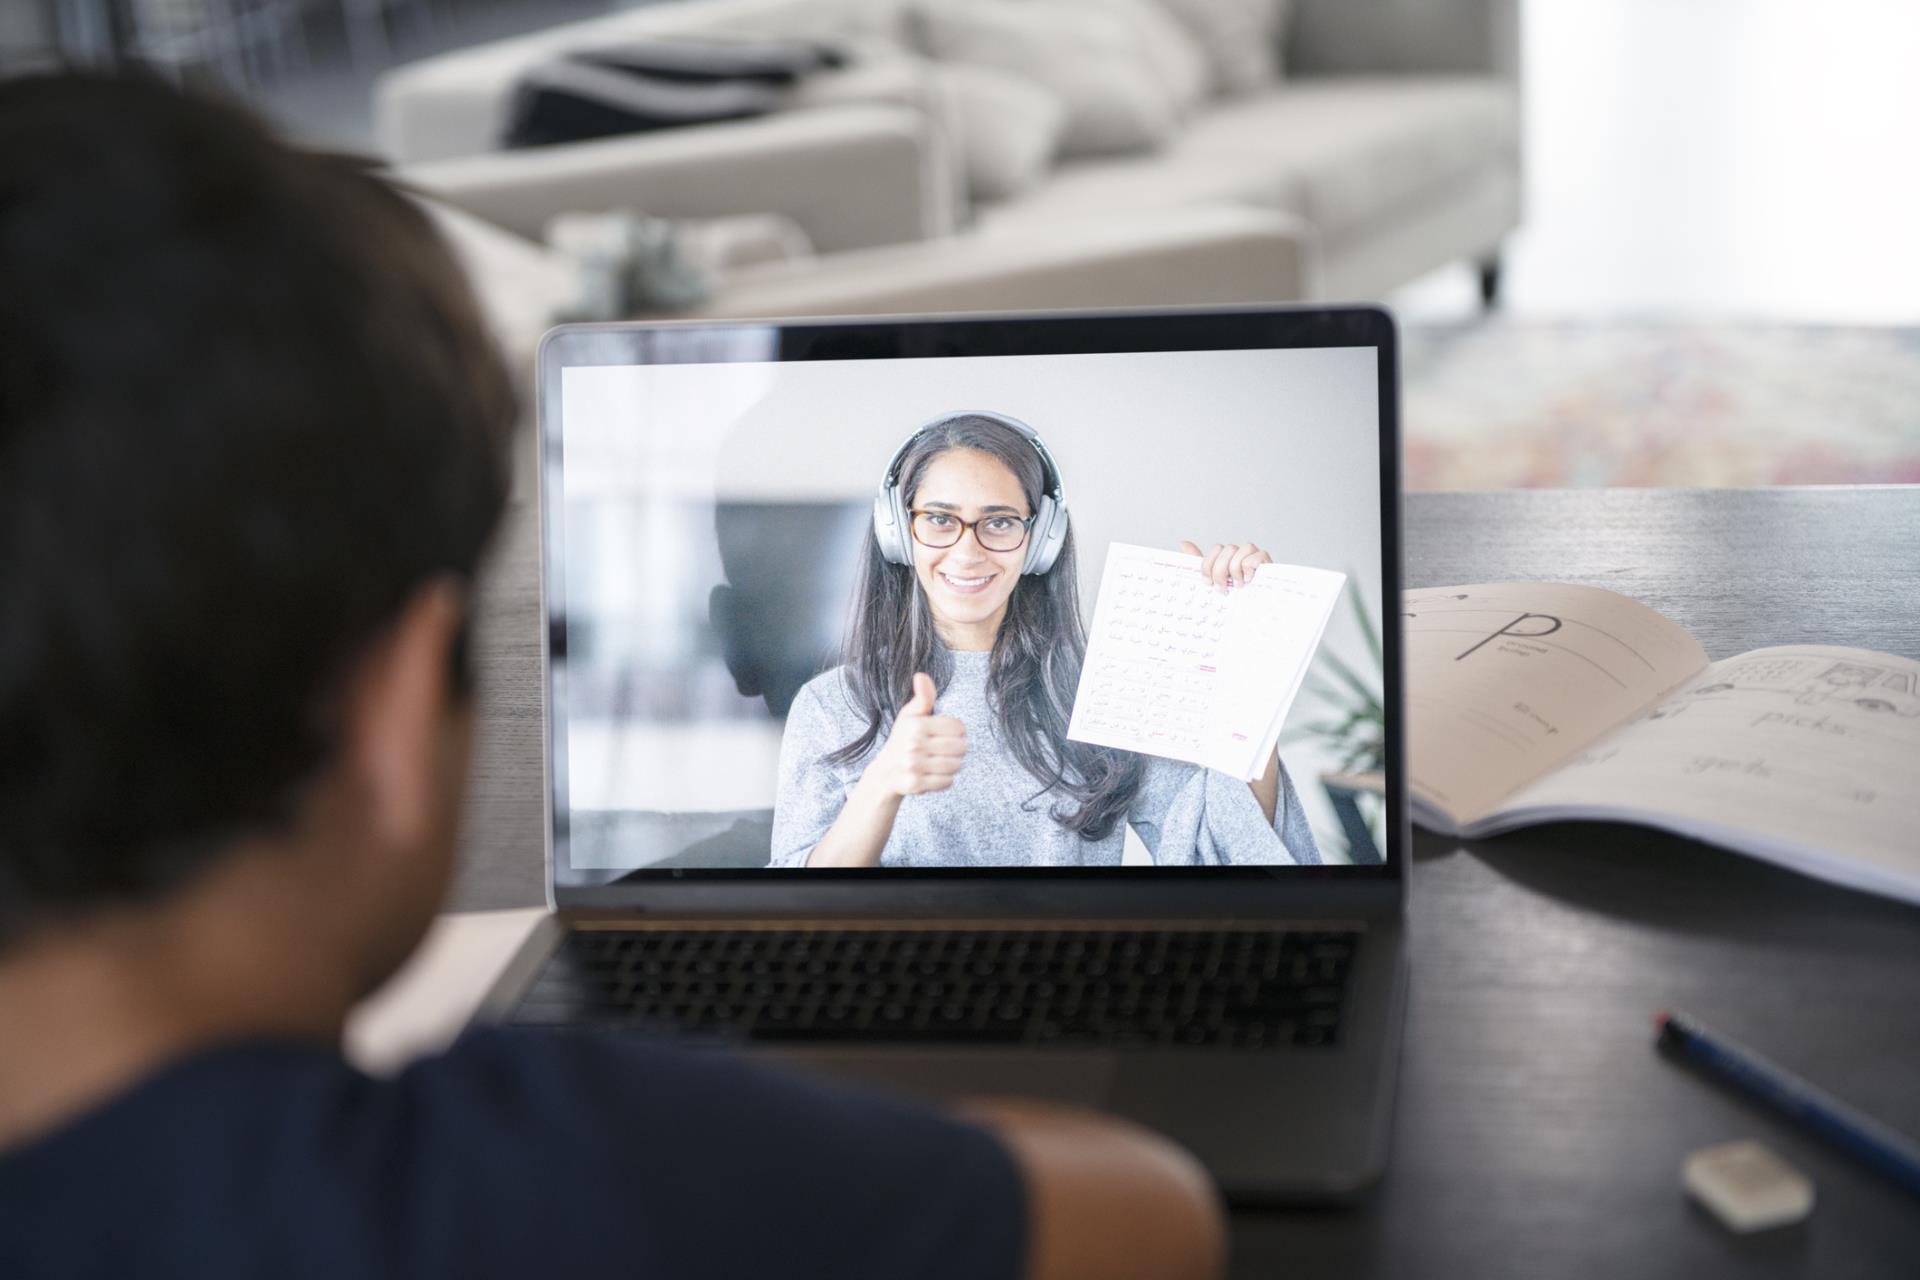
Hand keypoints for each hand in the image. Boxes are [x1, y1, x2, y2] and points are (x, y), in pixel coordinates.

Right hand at [870, 672, 967, 796]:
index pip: (959, 727)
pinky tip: (932, 775)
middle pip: (961, 747)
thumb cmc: (903, 739)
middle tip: (941, 751)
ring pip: (956, 766)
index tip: (944, 735)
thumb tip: (921, 675)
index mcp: (916, 724)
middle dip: (956, 750)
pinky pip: (947, 782)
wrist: (885, 772)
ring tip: (937, 763)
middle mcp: (913, 744)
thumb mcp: (910, 715)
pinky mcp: (915, 784)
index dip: (956, 732)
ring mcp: (914, 765)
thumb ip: (923, 697)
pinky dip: (944, 780)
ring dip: (951, 766)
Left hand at [1178, 540, 1270, 592]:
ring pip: (1241, 549)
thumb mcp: (1213, 582)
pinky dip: (1250, 567)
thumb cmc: (1234, 597)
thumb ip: (1200, 563)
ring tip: (1237, 585)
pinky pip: (1257, 555)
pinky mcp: (1267, 562)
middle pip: (1227, 549)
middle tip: (1222, 588)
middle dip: (1220, 571)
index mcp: (1228, 557)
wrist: (1254, 613)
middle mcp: (1241, 554)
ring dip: (1235, 569)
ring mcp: (1255, 556)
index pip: (1216, 549)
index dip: (1209, 565)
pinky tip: (1249, 579)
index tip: (1207, 583)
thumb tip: (1184, 543)